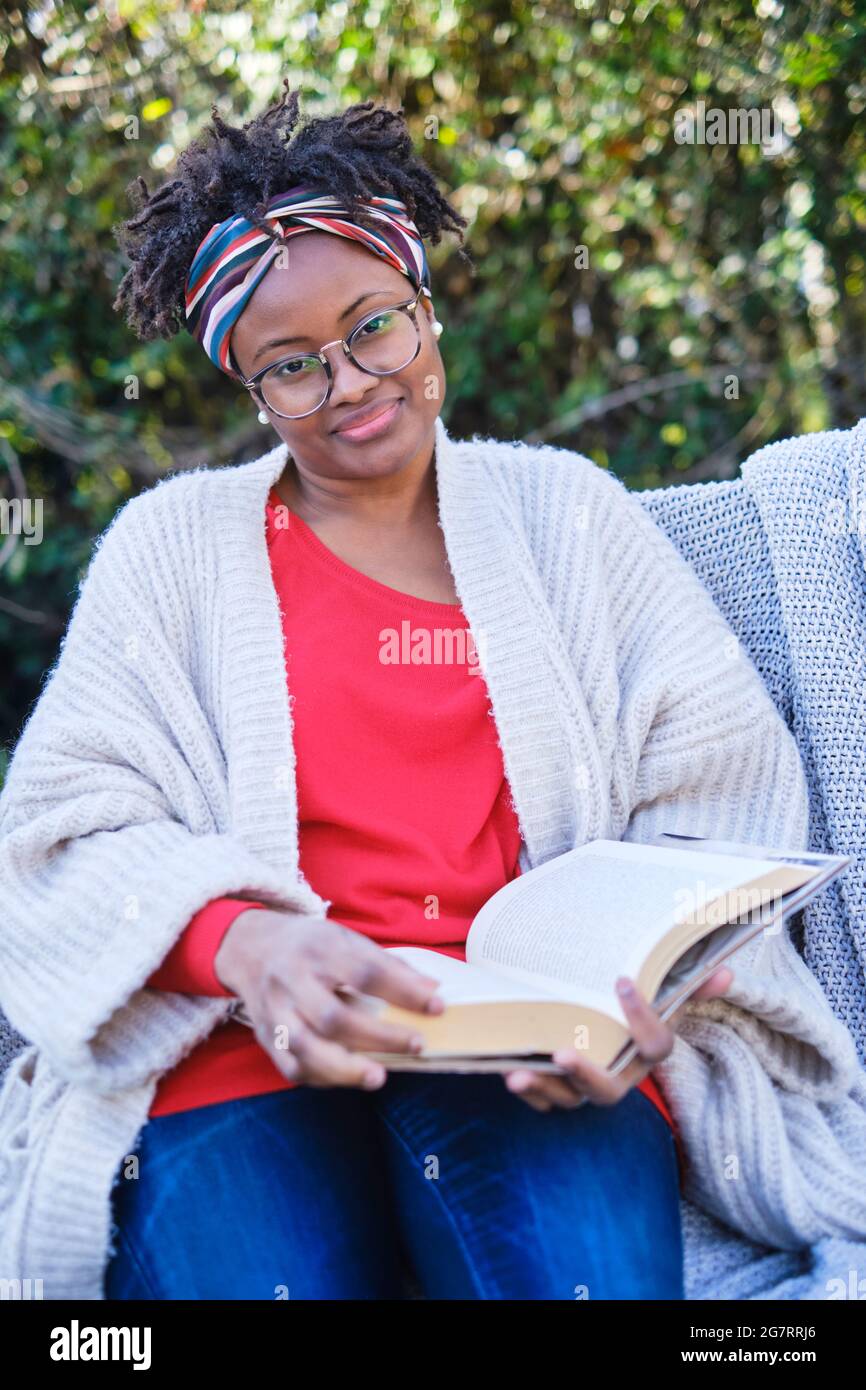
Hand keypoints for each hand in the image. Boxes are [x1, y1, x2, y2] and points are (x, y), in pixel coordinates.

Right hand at [214, 908, 444, 1090]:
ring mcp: (274, 1011)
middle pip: (332, 1016)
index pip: (365, 971)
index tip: (436, 1007)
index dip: (403, 991)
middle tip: (417, 1044)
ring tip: (379, 1077)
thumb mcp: (346, 939)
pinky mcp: (265, 1037)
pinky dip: (323, 1077)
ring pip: (305, 1047)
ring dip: (345, 1068)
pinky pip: (292, 1066)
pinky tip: (351, 1077)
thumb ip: (387, 965)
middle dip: (378, 1036)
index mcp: (319, 948)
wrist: (250, 947)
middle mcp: (291, 979)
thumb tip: (432, 992)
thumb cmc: (310, 945)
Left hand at [504, 965, 733, 1111]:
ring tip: (515, 1073)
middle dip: (585, 1074)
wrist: (601, 1030)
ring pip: (566, 1098)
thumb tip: (725, 972)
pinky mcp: (557, 1088)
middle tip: (563, 1053)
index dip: (643, 1019)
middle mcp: (618, 1077)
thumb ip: (691, 985)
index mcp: (645, 1054)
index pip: (656, 1047)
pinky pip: (541, 1099)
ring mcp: (585, 1087)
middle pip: (608, 1090)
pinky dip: (526, 1090)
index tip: (623, 980)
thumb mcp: (662, 996)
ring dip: (542, 1087)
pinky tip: (506, 1072)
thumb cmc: (632, 1011)